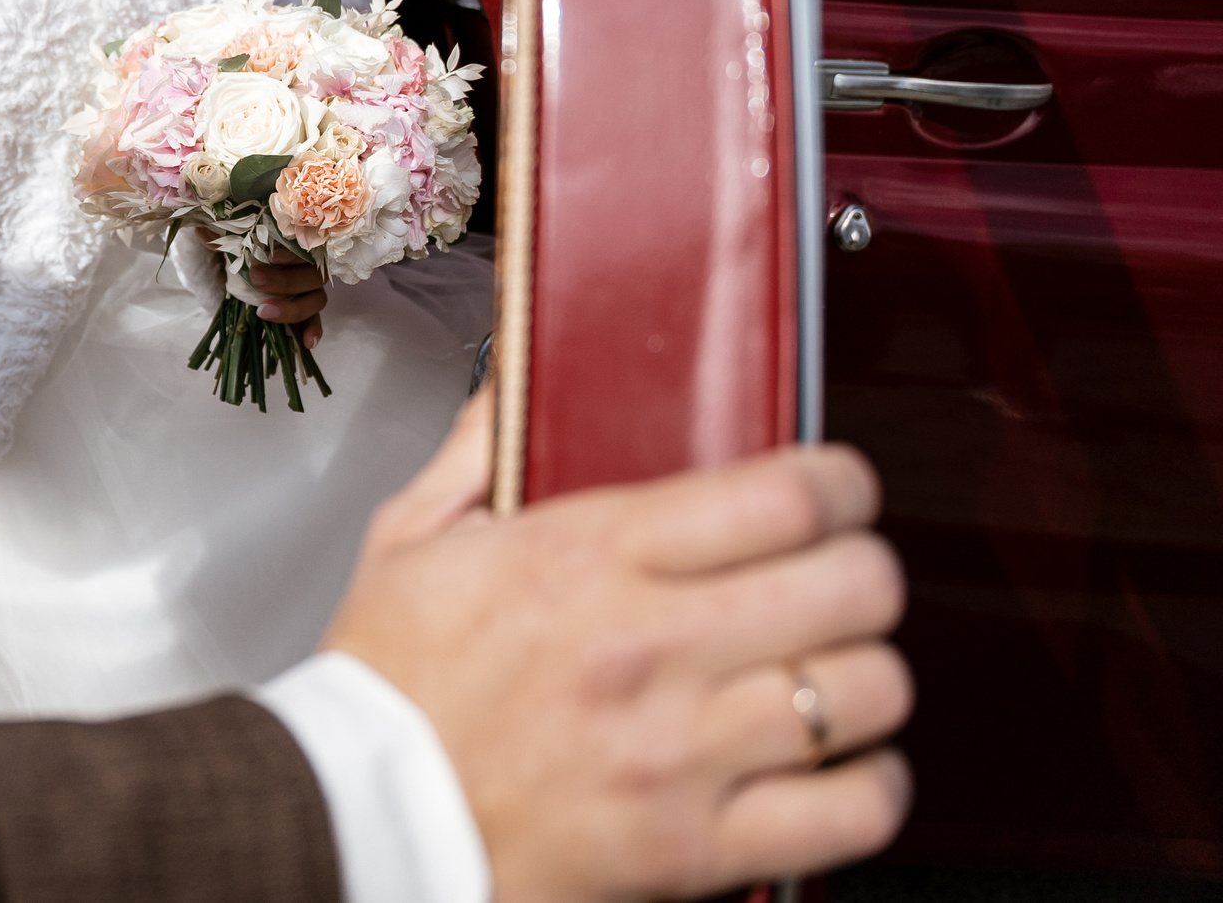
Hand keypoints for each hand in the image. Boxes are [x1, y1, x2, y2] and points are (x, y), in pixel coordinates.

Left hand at [196, 231, 328, 347]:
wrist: (245, 274)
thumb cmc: (247, 254)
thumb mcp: (235, 246)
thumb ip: (223, 239)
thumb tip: (201, 230)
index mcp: (298, 248)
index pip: (307, 248)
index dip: (293, 254)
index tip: (272, 256)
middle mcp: (309, 269)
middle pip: (313, 276)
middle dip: (285, 281)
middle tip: (256, 280)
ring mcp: (310, 292)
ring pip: (316, 301)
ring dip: (293, 308)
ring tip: (263, 312)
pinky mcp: (307, 313)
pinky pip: (315, 322)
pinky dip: (313, 331)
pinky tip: (306, 343)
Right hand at [321, 391, 913, 901]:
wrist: (355, 817)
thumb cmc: (388, 686)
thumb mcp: (410, 537)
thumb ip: (480, 448)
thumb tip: (522, 375)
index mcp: (587, 556)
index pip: (784, 494)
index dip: (842, 485)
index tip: (839, 493)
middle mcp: (648, 647)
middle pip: (852, 584)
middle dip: (863, 573)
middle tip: (838, 580)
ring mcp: (680, 751)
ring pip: (866, 693)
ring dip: (864, 677)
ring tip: (830, 673)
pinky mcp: (695, 847)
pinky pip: (851, 811)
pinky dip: (867, 788)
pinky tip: (831, 767)